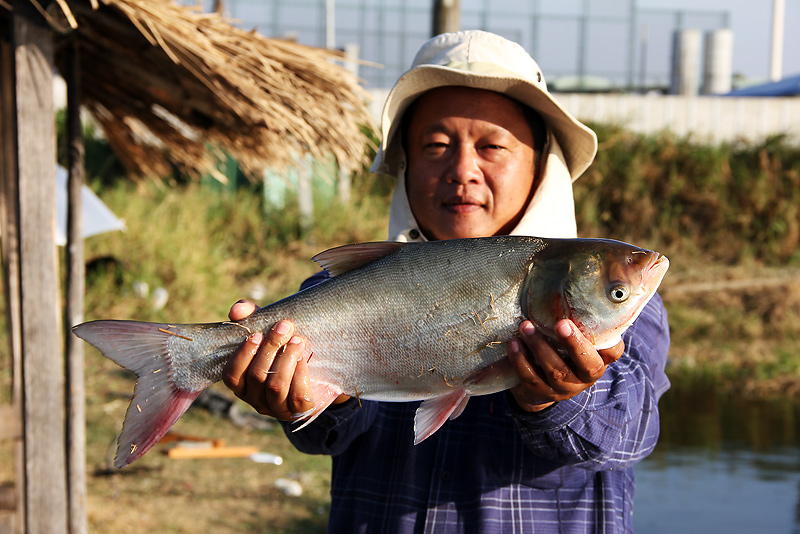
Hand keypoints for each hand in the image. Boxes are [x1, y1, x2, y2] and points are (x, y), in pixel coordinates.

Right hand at [221, 300, 321, 419]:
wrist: (318, 371)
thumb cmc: (284, 348)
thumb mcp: (268, 331)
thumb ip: (251, 317)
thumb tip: (237, 309)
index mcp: (242, 383)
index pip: (231, 375)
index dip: (243, 355)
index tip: (258, 333)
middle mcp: (255, 400)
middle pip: (257, 376)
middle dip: (271, 349)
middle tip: (285, 327)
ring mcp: (277, 408)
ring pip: (276, 387)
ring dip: (286, 360)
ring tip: (297, 340)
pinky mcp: (299, 411)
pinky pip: (297, 397)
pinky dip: (300, 374)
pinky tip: (304, 358)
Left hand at [507, 319, 623, 411]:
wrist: (539, 382)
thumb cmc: (560, 349)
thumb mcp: (572, 336)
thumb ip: (575, 320)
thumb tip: (568, 283)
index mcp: (598, 359)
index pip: (613, 352)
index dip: (611, 342)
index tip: (600, 323)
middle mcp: (586, 377)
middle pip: (587, 365)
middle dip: (573, 344)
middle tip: (560, 324)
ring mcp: (565, 388)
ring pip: (556, 371)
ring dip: (539, 347)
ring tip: (525, 327)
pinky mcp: (543, 394)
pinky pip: (532, 379)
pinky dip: (521, 360)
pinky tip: (514, 344)